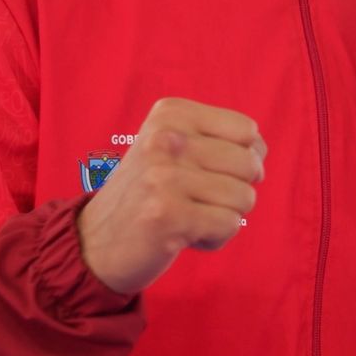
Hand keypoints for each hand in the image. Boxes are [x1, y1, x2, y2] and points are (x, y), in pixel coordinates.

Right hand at [76, 98, 265, 295]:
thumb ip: (218, 141)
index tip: (212, 173)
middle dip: (234, 191)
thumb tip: (260, 151)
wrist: (95, 242)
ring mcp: (164, 177)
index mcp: (170, 113)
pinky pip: (229, 225)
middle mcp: (165, 138)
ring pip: (244, 197)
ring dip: (222, 217)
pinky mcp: (168, 216)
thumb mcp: (172, 148)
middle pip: (249, 164)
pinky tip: (184, 235)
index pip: (247, 130)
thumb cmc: (148, 195)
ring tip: (187, 217)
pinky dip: (214, 238)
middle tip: (196, 200)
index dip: (244, 158)